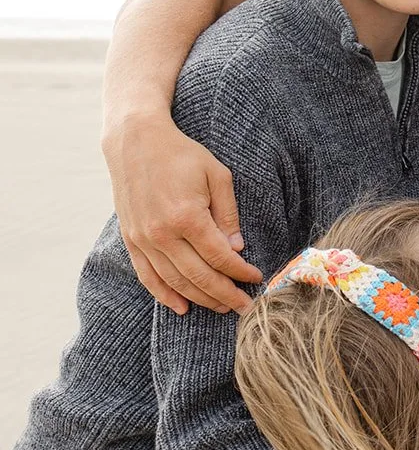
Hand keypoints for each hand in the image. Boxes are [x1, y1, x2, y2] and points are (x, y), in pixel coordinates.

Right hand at [102, 110, 259, 313]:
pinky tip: (181, 307)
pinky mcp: (130, 240)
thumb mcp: (217, 176)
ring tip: (221, 308)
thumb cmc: (182, 155)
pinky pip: (147, 276)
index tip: (256, 279)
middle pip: (199, 277)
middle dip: (225, 295)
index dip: (241, 273)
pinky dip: (164, 295)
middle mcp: (162, 234)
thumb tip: (236, 248)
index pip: (220, 257)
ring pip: (174, 282)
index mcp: (187, 217)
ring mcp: (142, 240)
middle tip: (245, 307)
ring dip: (200, 299)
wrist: (135, 142)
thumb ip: (228, 214)